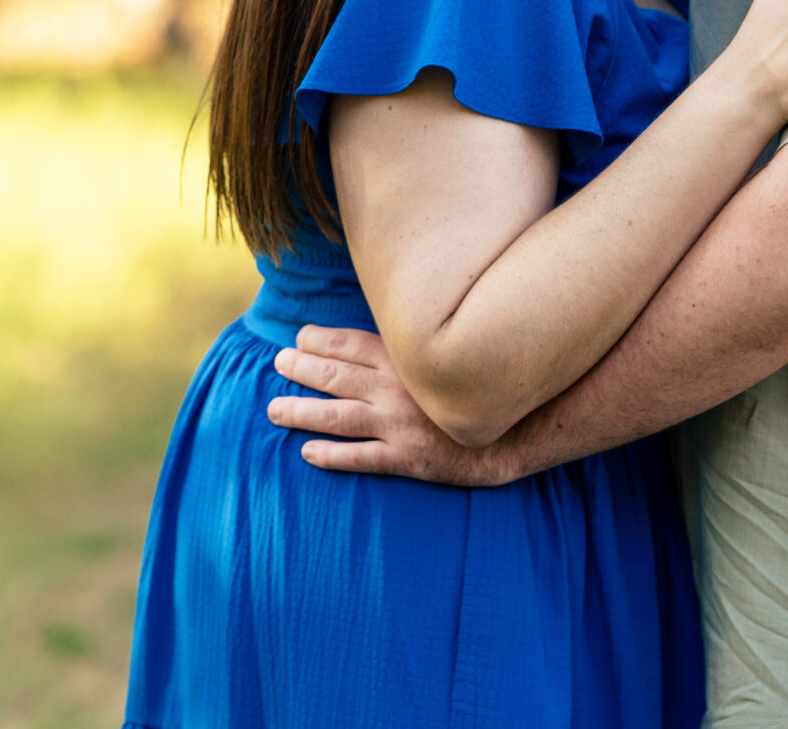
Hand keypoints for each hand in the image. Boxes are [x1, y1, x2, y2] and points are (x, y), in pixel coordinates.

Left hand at [267, 325, 519, 487]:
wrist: (513, 434)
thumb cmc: (475, 386)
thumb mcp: (442, 355)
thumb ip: (410, 345)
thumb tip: (381, 328)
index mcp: (403, 360)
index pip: (349, 344)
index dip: (319, 340)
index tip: (299, 338)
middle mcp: (395, 390)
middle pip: (334, 377)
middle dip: (301, 369)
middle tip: (277, 364)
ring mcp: (398, 425)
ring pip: (337, 417)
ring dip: (301, 412)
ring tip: (275, 409)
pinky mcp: (407, 458)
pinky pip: (360, 458)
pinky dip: (331, 455)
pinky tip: (307, 453)